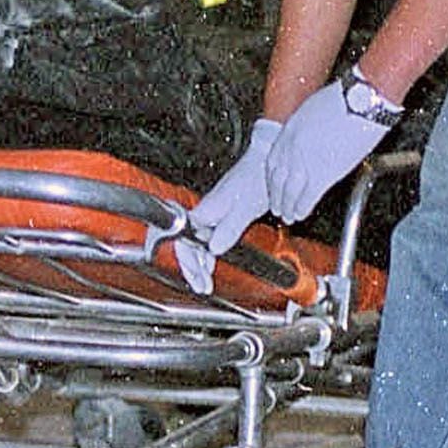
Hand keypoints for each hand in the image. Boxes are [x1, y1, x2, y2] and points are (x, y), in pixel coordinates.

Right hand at [179, 119, 281, 288]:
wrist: (265, 161)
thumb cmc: (256, 178)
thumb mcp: (245, 208)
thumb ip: (228, 229)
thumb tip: (214, 249)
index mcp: (205, 212)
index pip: (182, 242)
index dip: (188, 263)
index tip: (198, 278)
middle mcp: (204, 214)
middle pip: (185, 246)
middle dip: (191, 269)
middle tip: (202, 286)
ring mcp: (211, 215)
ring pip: (194, 244)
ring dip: (198, 264)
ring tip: (205, 281)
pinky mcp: (220, 215)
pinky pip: (205, 239)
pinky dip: (206, 254)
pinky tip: (212, 263)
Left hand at [264, 79, 392, 223]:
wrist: (361, 102)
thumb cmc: (344, 100)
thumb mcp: (312, 110)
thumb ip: (304, 128)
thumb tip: (307, 139)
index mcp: (289, 131)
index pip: (272, 161)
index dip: (271, 178)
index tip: (273, 186)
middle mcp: (291, 148)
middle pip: (277, 179)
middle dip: (276, 196)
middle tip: (276, 206)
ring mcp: (304, 161)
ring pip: (288, 191)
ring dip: (286, 206)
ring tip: (287, 216)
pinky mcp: (322, 173)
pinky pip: (307, 197)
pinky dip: (302, 208)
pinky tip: (301, 214)